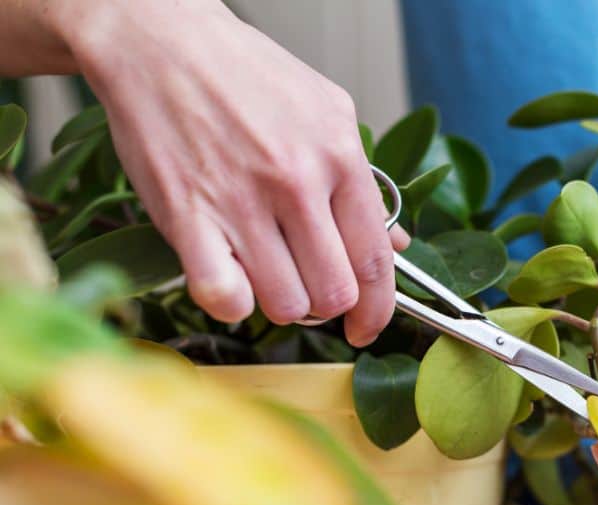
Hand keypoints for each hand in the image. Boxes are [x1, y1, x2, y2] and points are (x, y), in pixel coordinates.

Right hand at [60, 0, 408, 344]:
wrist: (159, 41)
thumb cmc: (244, 76)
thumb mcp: (327, 113)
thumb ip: (363, 184)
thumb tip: (394, 245)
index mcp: (339, 155)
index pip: (375, 261)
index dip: (378, 309)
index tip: (367, 326)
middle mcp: (296, 181)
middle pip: (334, 293)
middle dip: (327, 306)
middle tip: (310, 289)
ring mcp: (241, 201)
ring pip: (286, 304)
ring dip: (280, 303)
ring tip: (267, 273)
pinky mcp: (188, 216)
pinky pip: (224, 298)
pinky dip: (231, 303)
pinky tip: (230, 278)